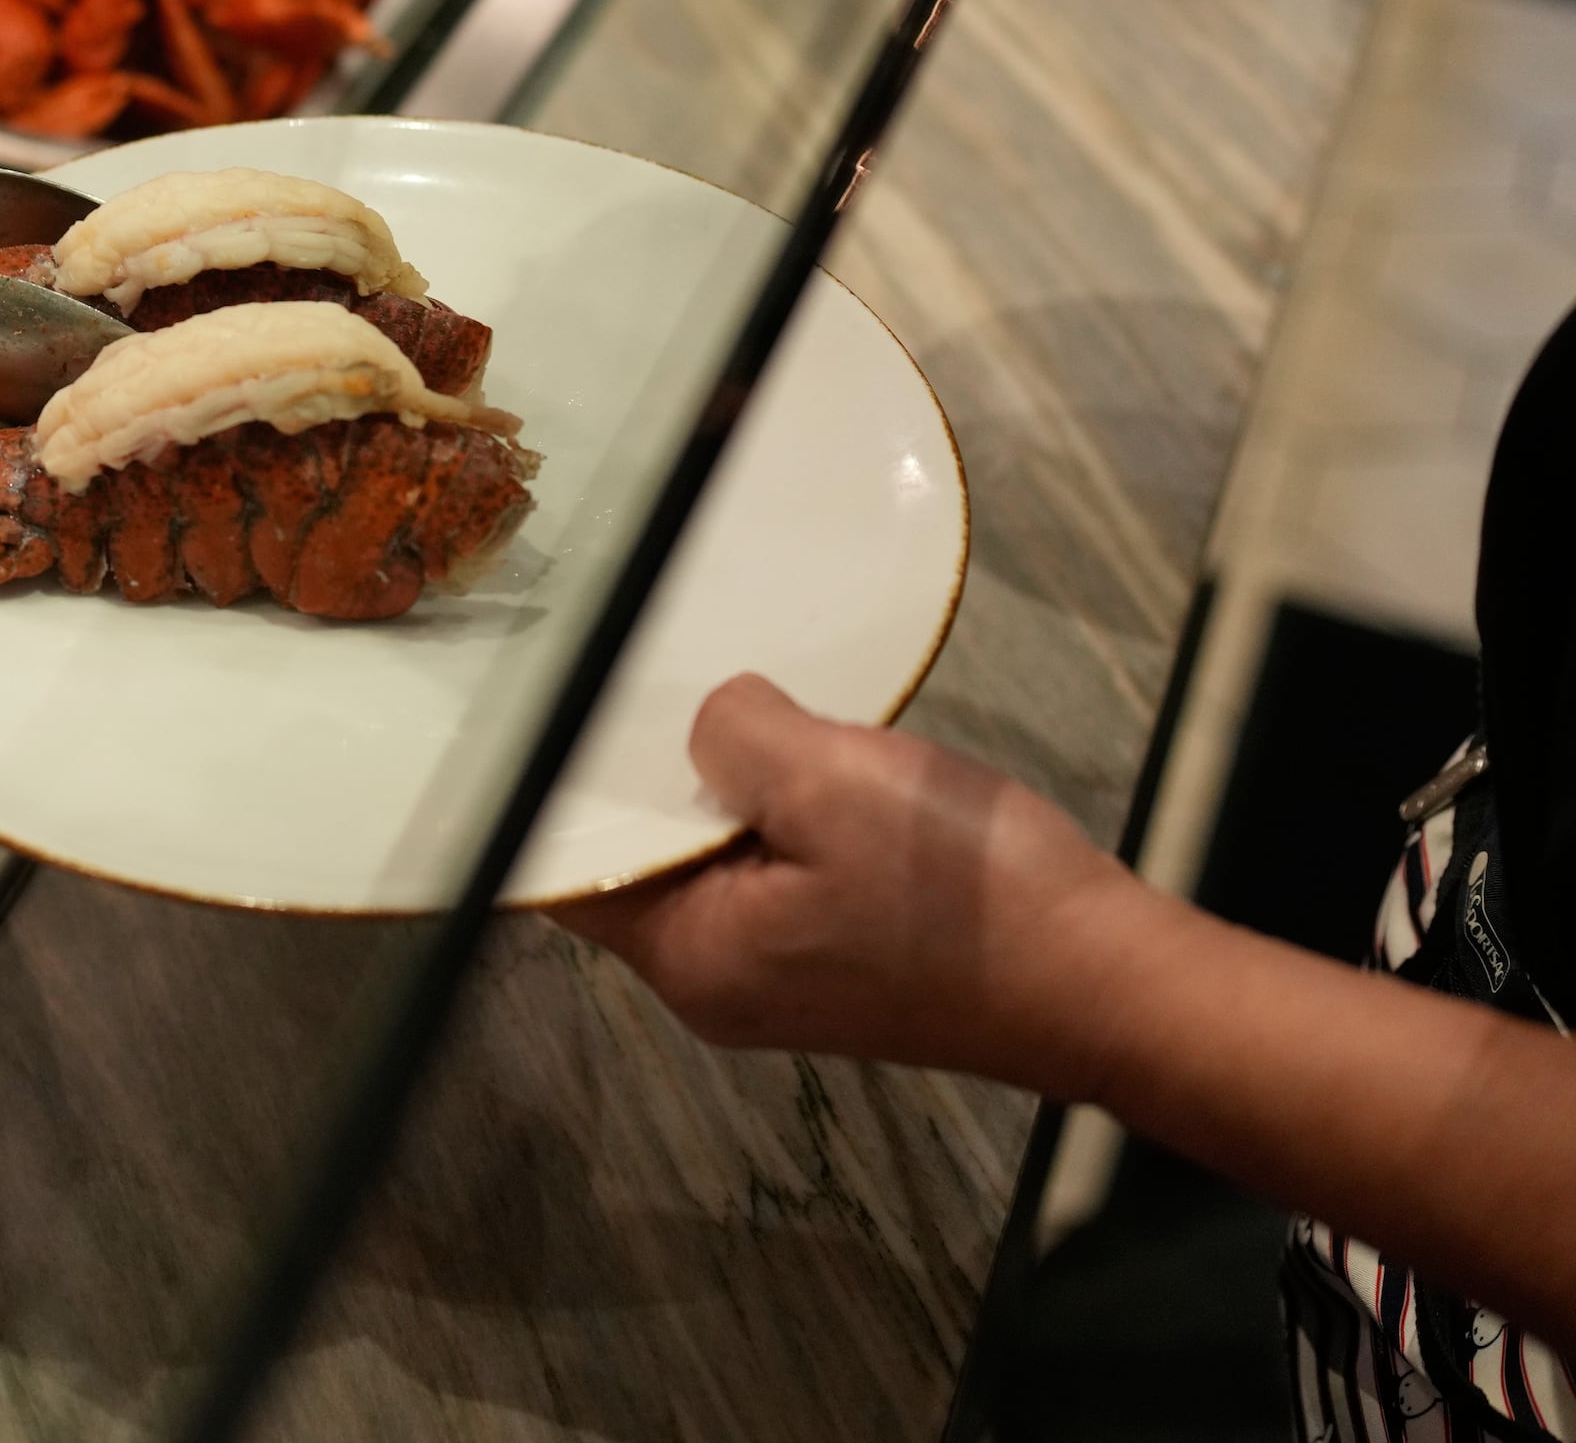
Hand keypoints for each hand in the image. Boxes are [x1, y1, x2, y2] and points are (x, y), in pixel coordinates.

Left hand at [553, 674, 1159, 1100]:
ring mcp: (779, 979)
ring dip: (742, 791)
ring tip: (777, 730)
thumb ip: (735, 735)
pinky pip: (777, 872)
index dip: (567, 782)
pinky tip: (831, 775)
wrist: (1110, 984)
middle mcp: (716, 983)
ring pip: (715, 857)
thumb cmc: (972, 902)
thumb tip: (708, 718)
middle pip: (642, 856)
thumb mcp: (832, 782)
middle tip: (692, 694)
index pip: (571, 867)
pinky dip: (792, 819)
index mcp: (690, 959)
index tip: (569, 704)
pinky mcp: (837, 960)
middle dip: (666, 777)